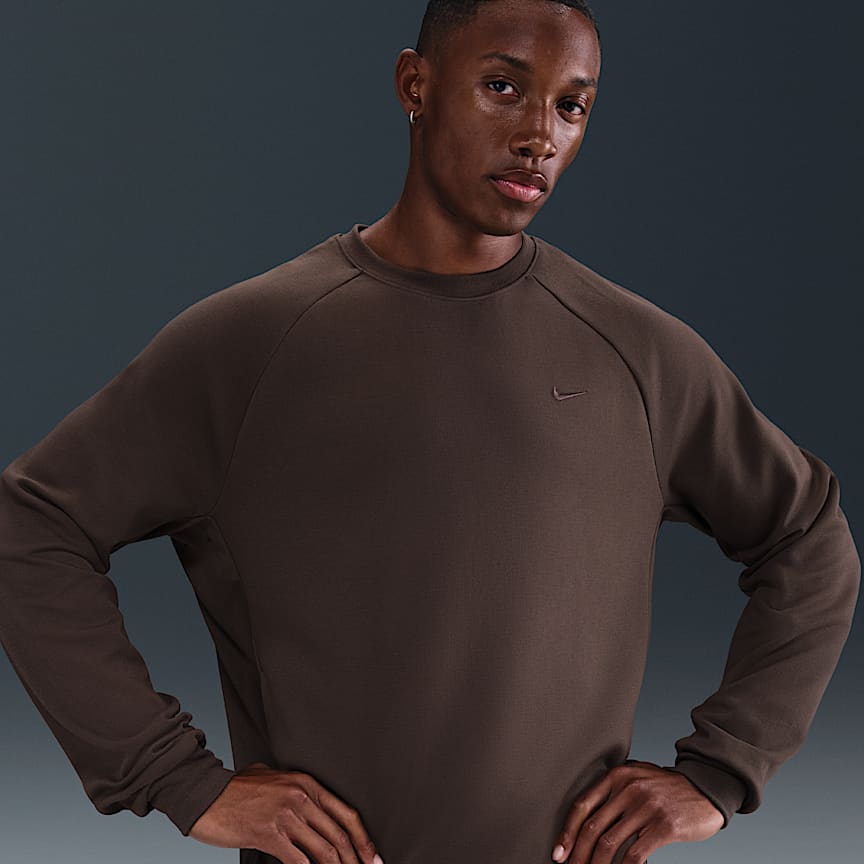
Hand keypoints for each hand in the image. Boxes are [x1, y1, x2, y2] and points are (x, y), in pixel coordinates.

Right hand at [189, 761, 383, 863]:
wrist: (206, 795)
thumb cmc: (236, 788)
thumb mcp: (270, 776)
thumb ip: (290, 785)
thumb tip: (303, 798)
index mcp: (306, 783)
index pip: (346, 813)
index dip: (363, 838)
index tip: (372, 856)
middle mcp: (301, 797)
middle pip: (338, 835)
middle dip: (356, 859)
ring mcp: (286, 816)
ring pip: (324, 850)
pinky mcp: (270, 835)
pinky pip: (299, 861)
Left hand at [550, 759, 724, 863]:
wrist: (706, 788)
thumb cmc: (667, 789)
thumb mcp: (637, 779)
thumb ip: (614, 793)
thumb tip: (585, 823)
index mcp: (617, 776)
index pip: (582, 806)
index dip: (567, 832)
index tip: (559, 852)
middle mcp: (628, 788)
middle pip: (592, 828)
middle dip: (577, 854)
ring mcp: (646, 807)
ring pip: (609, 844)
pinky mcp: (663, 826)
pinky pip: (634, 855)